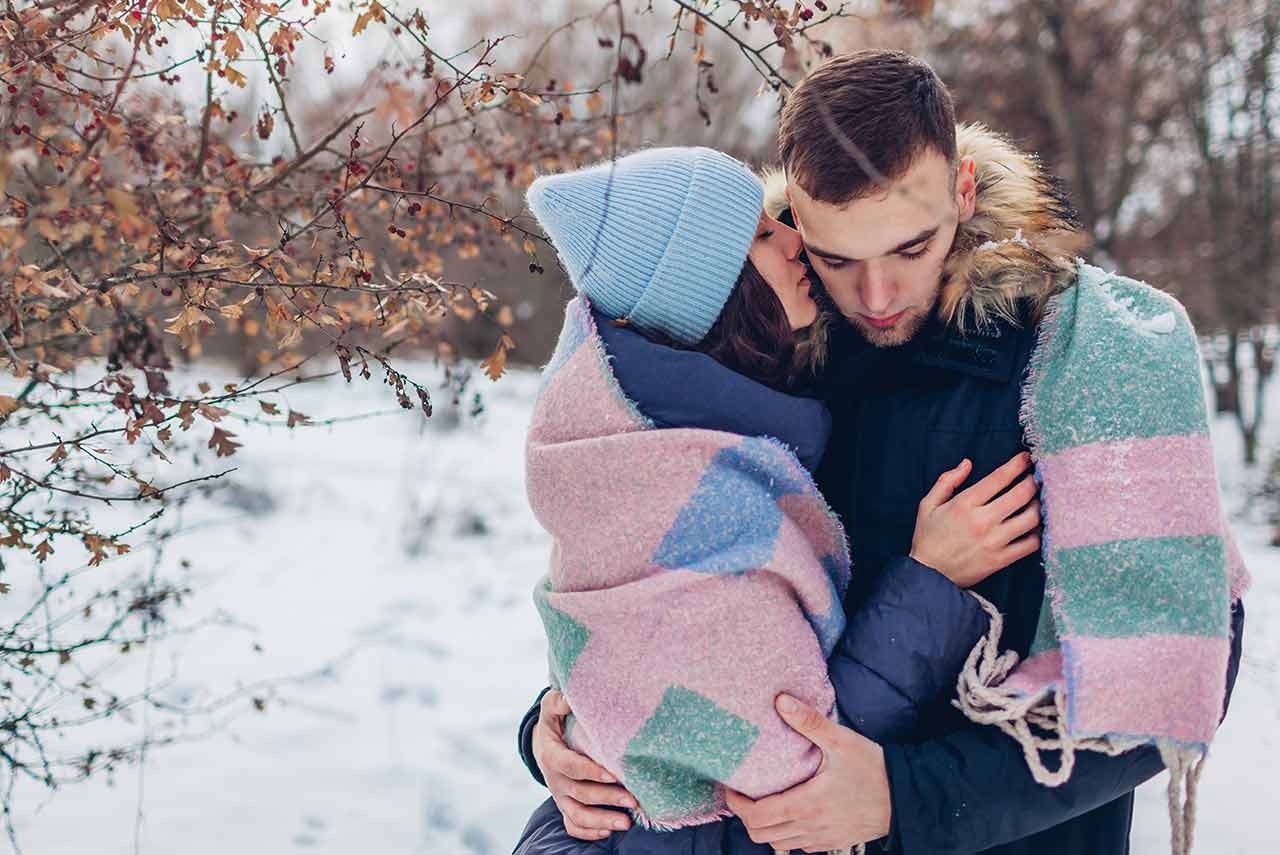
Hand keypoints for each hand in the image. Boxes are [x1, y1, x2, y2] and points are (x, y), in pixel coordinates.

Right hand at [532, 689, 637, 839]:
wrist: (543, 742)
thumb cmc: (555, 720)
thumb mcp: (552, 706)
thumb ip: (559, 701)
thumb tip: (570, 696)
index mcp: (551, 755)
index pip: (571, 767)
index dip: (590, 772)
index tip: (613, 775)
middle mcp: (555, 780)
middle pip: (581, 794)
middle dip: (608, 799)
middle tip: (633, 800)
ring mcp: (560, 796)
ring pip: (578, 815)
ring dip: (602, 820)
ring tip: (627, 823)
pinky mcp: (565, 806)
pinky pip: (573, 826)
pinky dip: (589, 832)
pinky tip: (610, 831)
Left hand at [726, 694, 889, 851]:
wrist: (905, 798)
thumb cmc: (873, 768)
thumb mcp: (840, 741)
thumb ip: (808, 722)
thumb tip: (781, 701)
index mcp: (805, 805)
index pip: (756, 816)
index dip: (736, 804)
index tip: (733, 787)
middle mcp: (809, 827)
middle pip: (761, 835)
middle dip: (746, 816)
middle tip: (745, 793)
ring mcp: (821, 839)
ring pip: (778, 844)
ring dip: (766, 827)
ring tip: (764, 802)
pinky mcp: (833, 842)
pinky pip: (799, 846)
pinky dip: (786, 834)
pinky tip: (792, 812)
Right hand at [910, 451, 1041, 587]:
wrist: (929, 575)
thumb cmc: (928, 538)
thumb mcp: (927, 505)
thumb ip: (946, 481)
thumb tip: (967, 464)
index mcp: (965, 504)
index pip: (999, 478)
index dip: (1017, 464)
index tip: (1027, 458)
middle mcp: (982, 521)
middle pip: (1021, 495)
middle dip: (1034, 482)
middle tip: (1038, 477)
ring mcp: (994, 541)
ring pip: (1031, 518)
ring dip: (1039, 506)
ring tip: (1039, 500)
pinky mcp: (1001, 559)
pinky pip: (1031, 544)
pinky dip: (1039, 533)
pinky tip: (1035, 526)